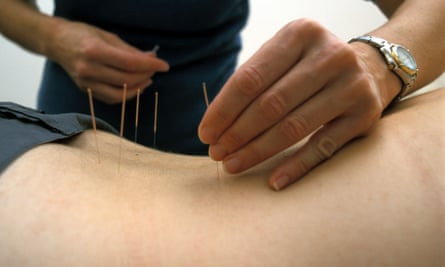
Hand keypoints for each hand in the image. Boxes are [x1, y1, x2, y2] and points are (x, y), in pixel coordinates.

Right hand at [46, 19, 169, 103]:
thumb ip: (130, 50)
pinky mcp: (85, 90)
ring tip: (147, 79)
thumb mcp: (107, 36)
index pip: (130, 63)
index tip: (164, 65)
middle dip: (146, 75)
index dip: (150, 66)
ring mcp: (85, 82)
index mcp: (94, 51)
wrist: (55, 42)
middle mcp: (88, 69)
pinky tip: (134, 86)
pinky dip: (126, 95)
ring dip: (138, 89)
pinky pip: (110, 98)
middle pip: (126, 79)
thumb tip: (152, 58)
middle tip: (155, 70)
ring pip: (119, 94)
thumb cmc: (82, 34)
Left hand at [199, 19, 398, 189]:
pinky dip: (296, 166)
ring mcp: (351, 85)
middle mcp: (330, 55)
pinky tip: (274, 181)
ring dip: (258, 151)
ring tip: (233, 164)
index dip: (223, 109)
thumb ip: (254, 80)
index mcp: (302, 34)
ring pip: (294, 127)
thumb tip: (216, 123)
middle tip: (216, 153)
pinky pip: (323, 147)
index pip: (251, 77)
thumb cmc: (310, 65)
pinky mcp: (364, 115)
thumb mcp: (285, 56)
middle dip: (237, 133)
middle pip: (271, 104)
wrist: (369, 68)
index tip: (205, 133)